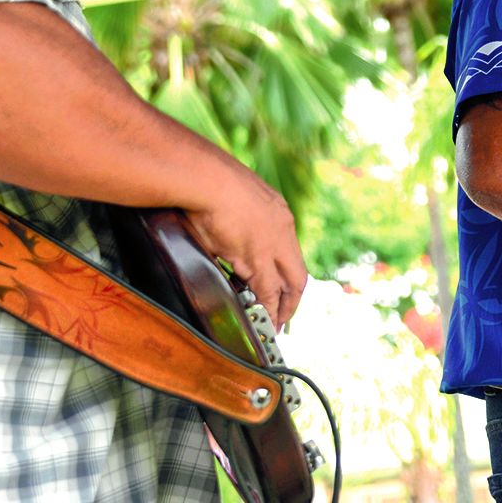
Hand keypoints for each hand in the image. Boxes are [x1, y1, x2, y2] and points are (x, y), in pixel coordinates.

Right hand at [183, 167, 308, 328]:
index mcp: (277, 213)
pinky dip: (267, 308)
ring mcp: (272, 244)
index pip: (289, 252)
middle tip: (284, 317)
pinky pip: (267, 291)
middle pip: (297, 273)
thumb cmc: (207, 182)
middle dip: (292, 299)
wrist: (204, 176)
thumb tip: (220, 235)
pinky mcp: (256, 258)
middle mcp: (282, 230)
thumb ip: (233, 218)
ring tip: (274, 326)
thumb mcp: (230, 199)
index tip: (280, 288)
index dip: (285, 274)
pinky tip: (264, 320)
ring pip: (285, 285)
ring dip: (281, 308)